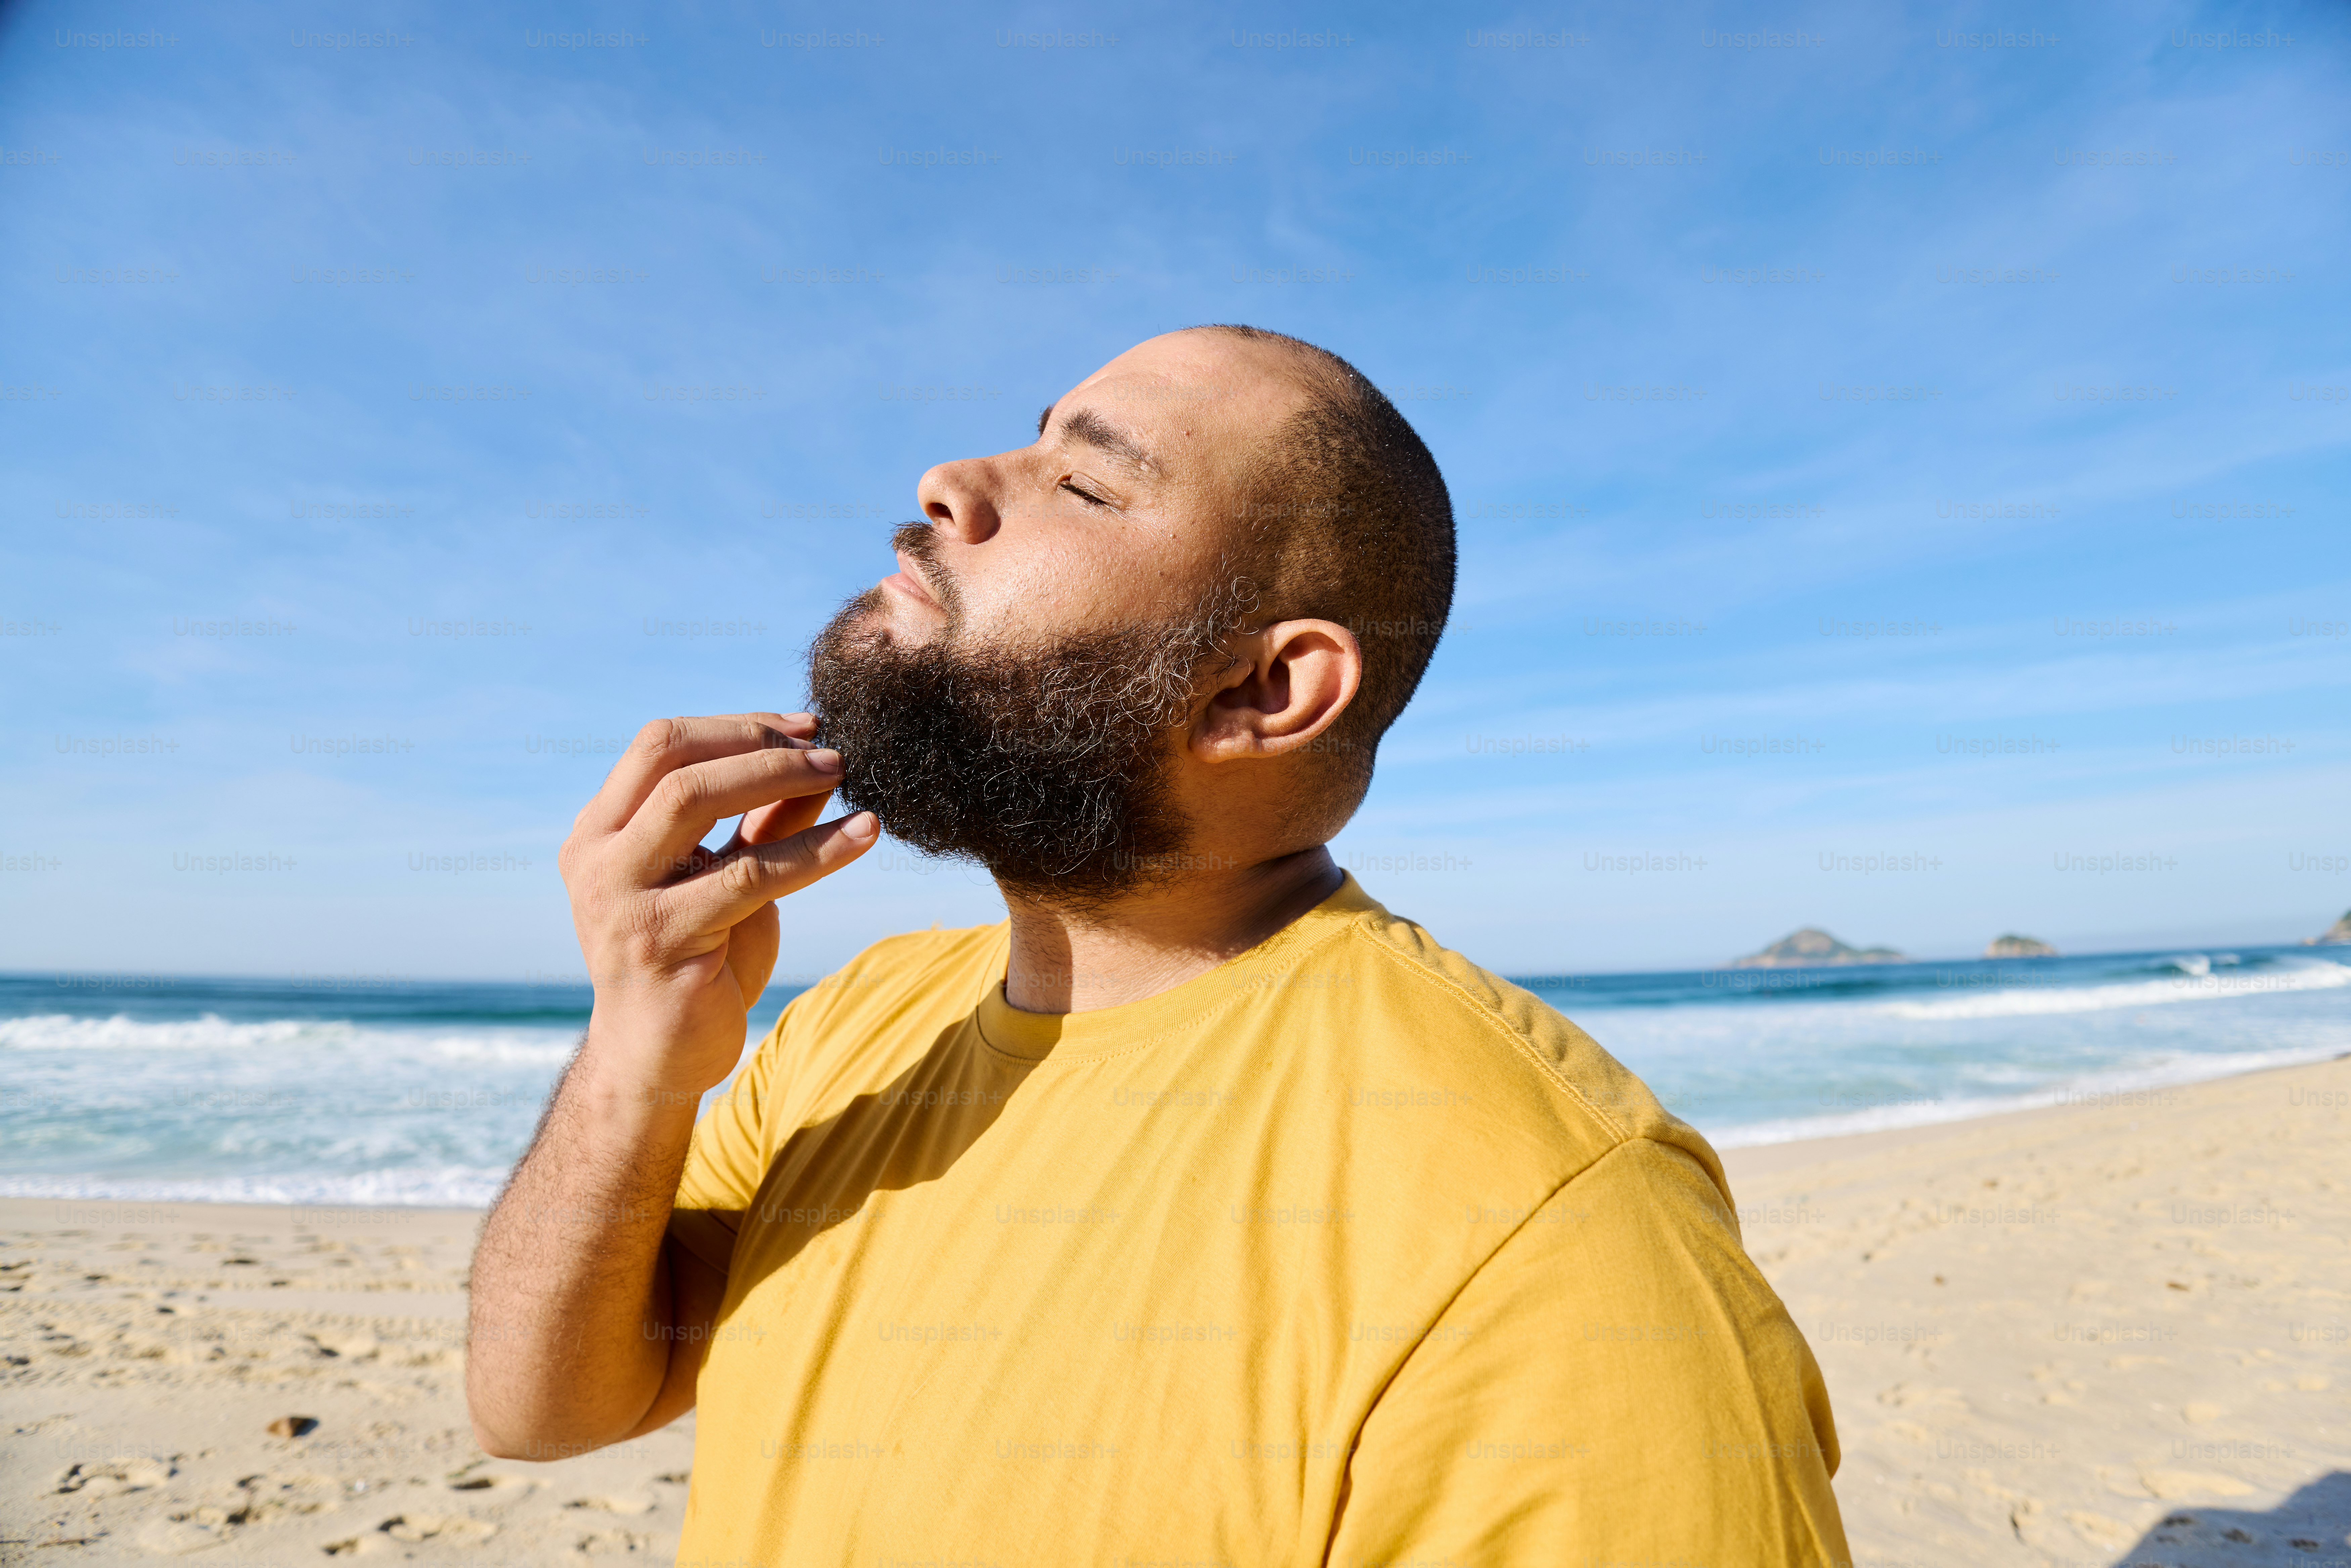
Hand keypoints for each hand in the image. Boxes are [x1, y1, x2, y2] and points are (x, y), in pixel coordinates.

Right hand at [558, 712, 876, 1094]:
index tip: (804, 727)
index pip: (661, 745)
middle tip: (828, 751)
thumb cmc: (696, 962)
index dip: (738, 726)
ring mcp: (620, 897)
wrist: (660, 1058)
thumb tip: (818, 760)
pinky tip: (864, 833)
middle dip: (757, 744)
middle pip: (673, 761)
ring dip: (779, 778)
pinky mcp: (660, 939)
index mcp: (600, 831)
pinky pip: (749, 875)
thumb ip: (762, 822)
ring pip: (696, 801)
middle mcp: (597, 856)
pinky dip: (816, 848)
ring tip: (841, 772)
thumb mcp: (728, 877)